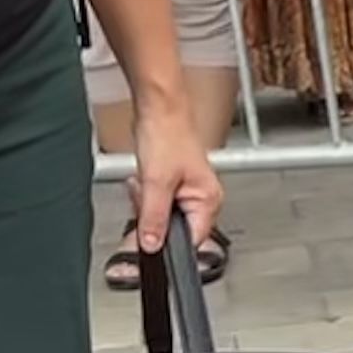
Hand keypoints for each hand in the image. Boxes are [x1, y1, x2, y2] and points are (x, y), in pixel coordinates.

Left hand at [126, 97, 224, 263]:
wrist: (158, 106)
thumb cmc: (167, 133)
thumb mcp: (156, 183)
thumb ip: (154, 219)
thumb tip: (151, 246)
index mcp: (209, 201)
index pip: (190, 241)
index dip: (167, 241)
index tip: (148, 234)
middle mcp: (203, 198)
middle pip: (173, 229)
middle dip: (152, 216)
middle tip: (146, 194)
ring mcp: (188, 191)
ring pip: (162, 215)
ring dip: (147, 203)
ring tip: (145, 181)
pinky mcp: (174, 183)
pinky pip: (157, 201)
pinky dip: (146, 193)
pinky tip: (143, 178)